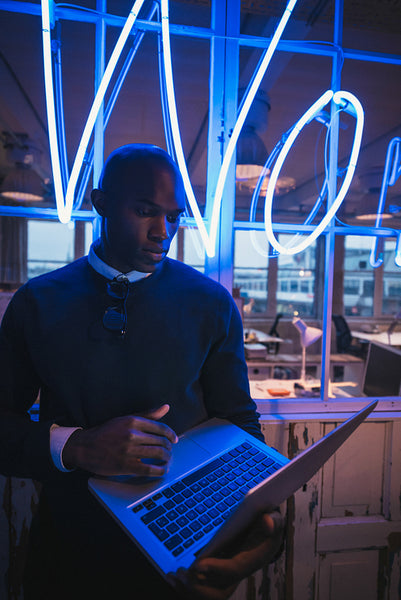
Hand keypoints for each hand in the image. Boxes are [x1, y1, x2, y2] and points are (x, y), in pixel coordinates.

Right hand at [62, 404, 177, 476]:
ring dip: (166, 458)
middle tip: (169, 451)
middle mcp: (132, 435)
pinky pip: (149, 469)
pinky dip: (159, 471)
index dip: (171, 435)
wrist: (84, 447)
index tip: (174, 440)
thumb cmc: (105, 432)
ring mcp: (129, 451)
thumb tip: (166, 407)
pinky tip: (162, 470)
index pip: (161, 428)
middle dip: (169, 448)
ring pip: (158, 454)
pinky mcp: (125, 465)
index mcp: (133, 422)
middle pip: (161, 442)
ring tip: (166, 459)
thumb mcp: (125, 419)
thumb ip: (147, 415)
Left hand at [167, 510, 283, 599]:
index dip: (216, 569)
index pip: (233, 570)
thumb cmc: (267, 523)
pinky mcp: (215, 573)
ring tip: (172, 575)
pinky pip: (200, 586)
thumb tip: (268, 521)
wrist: (264, 530)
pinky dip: (185, 585)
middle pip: (218, 591)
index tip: (198, 564)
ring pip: (207, 592)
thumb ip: (273, 520)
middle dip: (198, 587)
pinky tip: (171, 575)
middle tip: (181, 574)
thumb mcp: (273, 518)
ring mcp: (226, 575)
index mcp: (252, 560)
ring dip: (188, 589)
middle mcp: (238, 573)